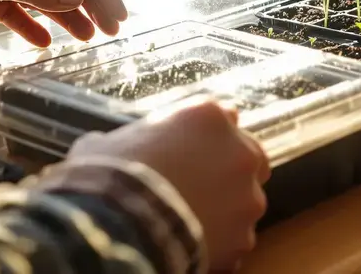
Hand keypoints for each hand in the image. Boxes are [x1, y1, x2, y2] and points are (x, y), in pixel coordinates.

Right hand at [65, 100, 269, 269]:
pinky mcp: (243, 237)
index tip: (190, 150)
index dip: (204, 137)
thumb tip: (123, 143)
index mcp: (207, 116)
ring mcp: (247, 197)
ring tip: (192, 220)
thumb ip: (139, 135)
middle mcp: (238, 151)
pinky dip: (220, 242)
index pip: (222, 117)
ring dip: (227, 208)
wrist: (119, 226)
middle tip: (201, 185)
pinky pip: (236, 239)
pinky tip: (194, 244)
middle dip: (231, 170)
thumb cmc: (110, 177)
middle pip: (250, 156)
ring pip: (246, 200)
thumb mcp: (114, 139)